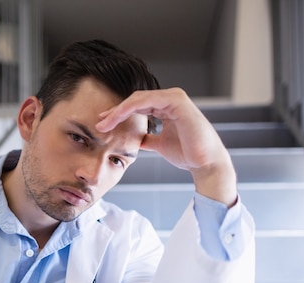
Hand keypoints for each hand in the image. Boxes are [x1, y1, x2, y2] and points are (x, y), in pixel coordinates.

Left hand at [95, 88, 237, 206]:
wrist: (205, 163)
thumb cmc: (188, 154)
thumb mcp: (160, 144)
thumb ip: (148, 139)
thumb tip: (136, 141)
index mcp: (167, 107)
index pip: (138, 106)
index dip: (119, 114)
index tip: (103, 124)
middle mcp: (170, 99)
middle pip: (135, 100)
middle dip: (115, 112)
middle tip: (99, 123)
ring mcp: (174, 98)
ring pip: (138, 99)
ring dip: (118, 111)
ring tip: (104, 123)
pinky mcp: (177, 101)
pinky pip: (147, 101)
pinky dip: (129, 109)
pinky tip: (117, 118)